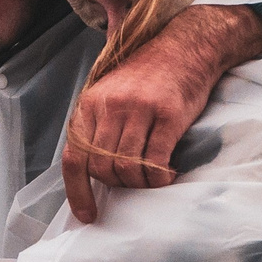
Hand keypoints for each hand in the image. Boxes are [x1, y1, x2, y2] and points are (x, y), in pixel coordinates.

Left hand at [63, 4, 261, 222]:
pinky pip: (155, 162)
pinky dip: (159, 178)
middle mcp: (111, 106)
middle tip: (134, 182)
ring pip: (127, 168)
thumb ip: (97, 126)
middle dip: (118, 185)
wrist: (186, 46)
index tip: (88, 214)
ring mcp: (140, 109)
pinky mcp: (168, 115)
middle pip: (102, 168)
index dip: (78, 192)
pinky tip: (167, 175)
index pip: (75, 158)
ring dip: (140, 184)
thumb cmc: (149, 75)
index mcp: (90, 103)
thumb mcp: (110, 93)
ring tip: (151, 178)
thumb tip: (92, 172)